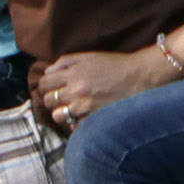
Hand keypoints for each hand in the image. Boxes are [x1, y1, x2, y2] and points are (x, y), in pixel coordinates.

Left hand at [32, 48, 174, 127]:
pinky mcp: (94, 119)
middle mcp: (76, 91)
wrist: (139, 77)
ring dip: (62, 113)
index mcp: (73, 74)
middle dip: (52, 100)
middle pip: (48, 101)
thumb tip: (48, 72)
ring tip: (71, 109)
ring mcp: (84, 107)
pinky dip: (76, 123)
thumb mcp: (88, 57)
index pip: (44, 84)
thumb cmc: (115, 65)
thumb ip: (65, 62)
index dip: (46, 86)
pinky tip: (84, 117)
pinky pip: (75, 126)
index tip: (52, 87)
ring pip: (58, 116)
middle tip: (62, 98)